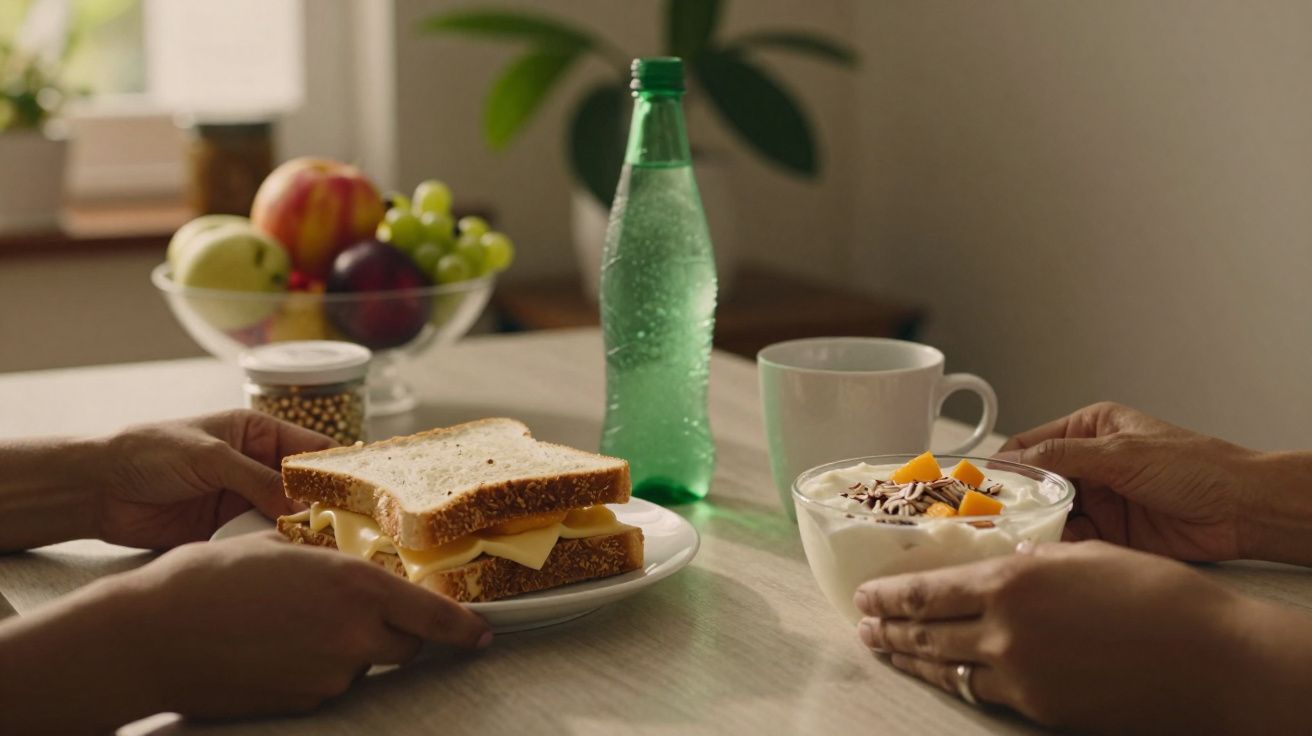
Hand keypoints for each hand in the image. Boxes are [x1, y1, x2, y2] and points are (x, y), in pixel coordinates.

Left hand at [99, 409, 336, 548]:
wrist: (97, 489)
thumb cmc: (151, 452)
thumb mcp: (211, 458)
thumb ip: (258, 480)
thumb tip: (302, 505)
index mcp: (258, 432)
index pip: (312, 448)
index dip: (338, 467)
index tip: (363, 490)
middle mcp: (257, 465)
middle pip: (305, 486)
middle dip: (325, 504)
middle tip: (352, 526)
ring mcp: (243, 498)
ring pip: (286, 515)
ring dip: (301, 529)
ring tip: (327, 546)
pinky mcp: (226, 528)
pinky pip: (260, 537)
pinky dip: (275, 546)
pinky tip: (291, 556)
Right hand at [129, 533, 492, 716]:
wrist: (148, 638)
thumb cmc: (205, 581)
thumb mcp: (276, 549)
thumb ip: (324, 559)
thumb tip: (337, 559)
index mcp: (354, 586)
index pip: (433, 614)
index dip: (463, 627)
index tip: (482, 633)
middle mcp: (353, 635)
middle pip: (407, 644)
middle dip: (395, 630)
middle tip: (357, 612)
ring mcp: (329, 675)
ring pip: (362, 663)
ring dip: (348, 648)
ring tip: (291, 624)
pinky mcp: (303, 703)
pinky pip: (327, 683)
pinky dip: (315, 667)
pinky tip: (274, 647)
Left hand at [853, 541, 1249, 733]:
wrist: (1210, 660)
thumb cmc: (1156, 595)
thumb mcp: (1084, 556)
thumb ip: (1032, 560)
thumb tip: (1005, 562)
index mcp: (1010, 583)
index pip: (926, 593)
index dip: (888, 596)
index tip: (864, 595)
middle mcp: (1004, 633)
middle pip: (926, 635)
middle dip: (888, 630)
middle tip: (865, 625)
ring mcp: (1020, 677)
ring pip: (946, 670)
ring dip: (913, 660)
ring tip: (890, 651)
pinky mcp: (1041, 709)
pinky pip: (985, 693)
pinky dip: (958, 681)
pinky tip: (949, 675)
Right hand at [994, 401, 1257, 560]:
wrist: (1243, 510)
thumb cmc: (1196, 466)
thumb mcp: (1122, 453)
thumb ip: (1064, 456)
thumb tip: (1015, 460)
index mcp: (1089, 431)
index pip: (1031, 445)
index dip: (1004, 466)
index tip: (979, 485)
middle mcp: (1090, 464)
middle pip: (1035, 484)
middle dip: (1014, 501)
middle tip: (988, 518)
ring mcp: (1098, 500)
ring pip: (1049, 515)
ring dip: (1035, 526)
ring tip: (1011, 538)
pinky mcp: (1109, 534)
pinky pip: (1071, 541)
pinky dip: (1058, 547)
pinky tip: (1047, 552)